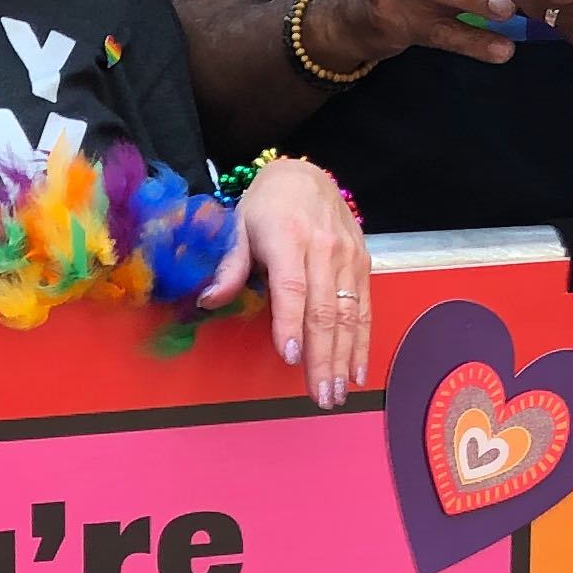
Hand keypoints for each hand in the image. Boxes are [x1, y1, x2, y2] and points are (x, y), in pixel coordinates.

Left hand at [206, 156, 372, 407]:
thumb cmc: (266, 205)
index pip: (292, 287)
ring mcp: (347, 258)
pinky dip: (362, 343)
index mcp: (288, 237)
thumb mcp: (238, 226)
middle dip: (323, 358)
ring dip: (344, 359)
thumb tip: (208, 300)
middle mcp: (323, 249)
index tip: (292, 356)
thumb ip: (229, 265)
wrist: (306, 175)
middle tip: (320, 396)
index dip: (291, 323)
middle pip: (324, 311)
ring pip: (349, 316)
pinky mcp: (362, 264)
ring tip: (337, 393)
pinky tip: (357, 371)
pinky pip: (364, 309)